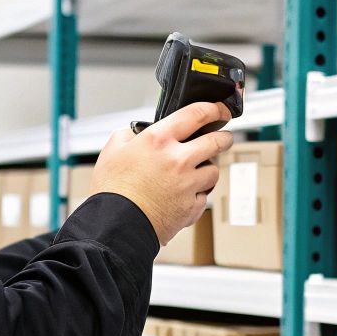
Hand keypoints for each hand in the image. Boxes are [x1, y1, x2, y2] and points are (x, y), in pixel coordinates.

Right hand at [91, 102, 234, 244]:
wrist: (115, 226)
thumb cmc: (112, 190)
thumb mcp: (112, 150)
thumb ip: (129, 135)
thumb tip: (138, 133)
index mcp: (158, 140)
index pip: (196, 114)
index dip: (214, 109)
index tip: (220, 110)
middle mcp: (178, 159)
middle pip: (216, 142)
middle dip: (224, 137)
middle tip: (224, 137)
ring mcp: (188, 184)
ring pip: (214, 171)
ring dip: (208, 170)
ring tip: (196, 173)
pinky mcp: (191, 207)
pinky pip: (204, 197)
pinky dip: (197, 195)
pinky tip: (184, 196)